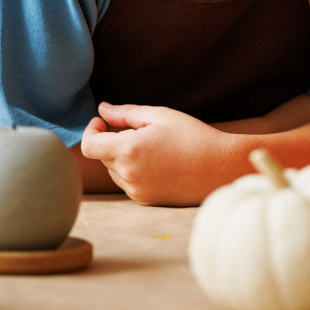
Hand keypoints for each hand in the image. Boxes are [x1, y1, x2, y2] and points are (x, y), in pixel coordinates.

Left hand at [80, 102, 231, 205]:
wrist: (221, 167)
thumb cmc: (194, 136)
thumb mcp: (162, 116)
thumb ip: (126, 113)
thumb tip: (102, 109)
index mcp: (129, 150)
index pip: (89, 145)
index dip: (91, 131)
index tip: (103, 122)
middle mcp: (128, 174)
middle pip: (102, 156)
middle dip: (112, 141)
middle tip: (141, 132)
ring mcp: (136, 190)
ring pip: (114, 170)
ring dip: (122, 157)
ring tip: (154, 149)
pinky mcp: (144, 200)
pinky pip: (127, 182)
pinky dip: (134, 171)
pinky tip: (159, 164)